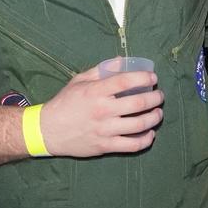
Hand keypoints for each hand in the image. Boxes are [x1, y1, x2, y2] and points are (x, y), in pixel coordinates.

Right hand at [40, 66, 164, 157]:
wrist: (48, 130)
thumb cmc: (65, 103)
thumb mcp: (79, 81)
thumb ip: (101, 70)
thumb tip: (121, 60)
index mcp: (96, 92)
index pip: (126, 81)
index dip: (144, 77)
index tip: (153, 78)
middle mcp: (102, 111)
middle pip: (138, 103)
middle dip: (155, 98)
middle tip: (159, 96)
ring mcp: (104, 130)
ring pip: (139, 125)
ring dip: (154, 118)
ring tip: (158, 113)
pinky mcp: (105, 146)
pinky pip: (132, 145)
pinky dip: (146, 140)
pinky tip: (150, 134)